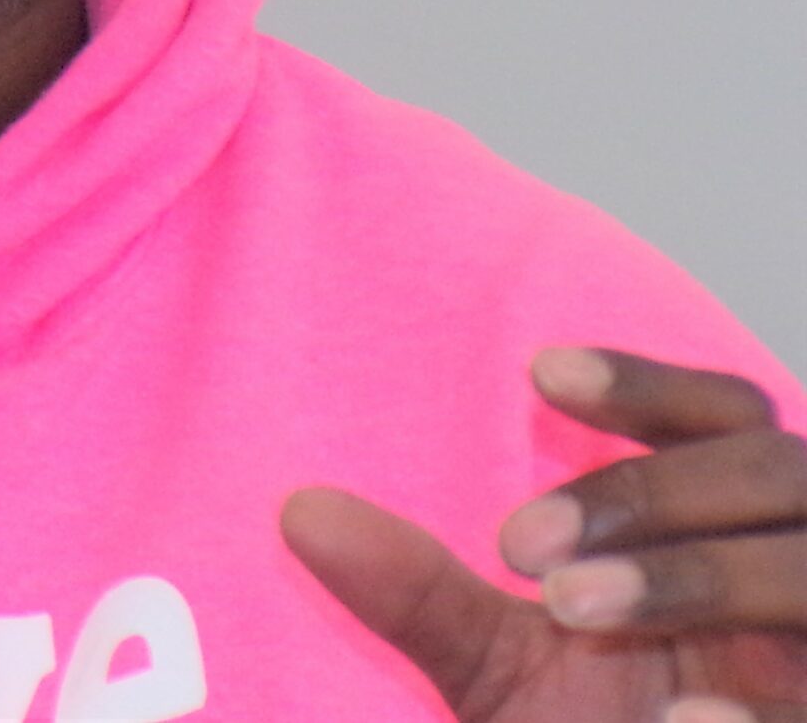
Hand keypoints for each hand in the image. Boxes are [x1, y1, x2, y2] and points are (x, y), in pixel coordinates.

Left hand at [284, 348, 806, 722]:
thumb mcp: (499, 667)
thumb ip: (420, 591)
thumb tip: (300, 512)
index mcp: (730, 534)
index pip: (725, 415)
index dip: (646, 382)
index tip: (535, 370)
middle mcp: (797, 583)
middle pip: (772, 467)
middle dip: (646, 490)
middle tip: (518, 545)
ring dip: (689, 576)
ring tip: (565, 604)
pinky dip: (752, 709)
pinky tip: (681, 718)